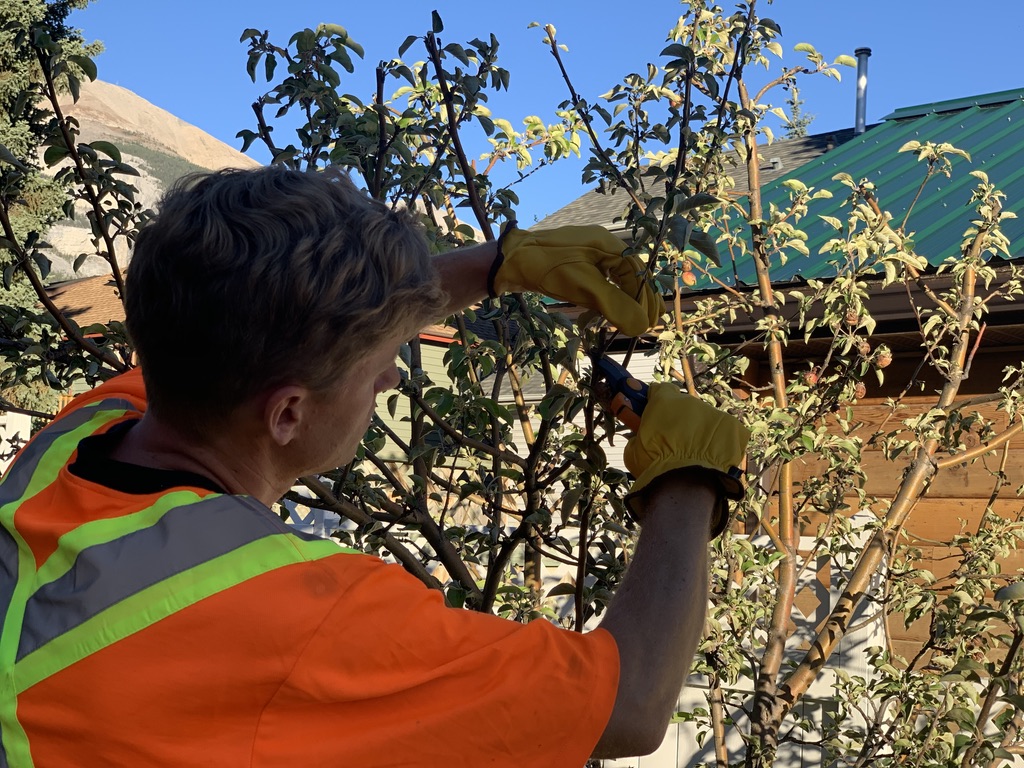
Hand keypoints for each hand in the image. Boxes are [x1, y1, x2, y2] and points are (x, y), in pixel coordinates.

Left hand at [489, 223, 664, 335]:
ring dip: (625, 300)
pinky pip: (599, 281)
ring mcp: (586, 254)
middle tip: (647, 325)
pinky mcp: (574, 265)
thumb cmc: (545, 267)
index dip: (645, 299)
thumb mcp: (583, 286)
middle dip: (639, 300)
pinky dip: (607, 297)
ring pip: (614, 279)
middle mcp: (600, 246)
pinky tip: (609, 312)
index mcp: (607, 244)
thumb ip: (614, 304)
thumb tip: (640, 326)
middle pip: (629, 275)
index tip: (649, 323)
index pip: (636, 272)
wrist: (507, 260)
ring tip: (633, 321)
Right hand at [623, 383, 749, 536]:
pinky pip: (722, 430)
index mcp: (663, 401)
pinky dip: (716, 440)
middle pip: (682, 405)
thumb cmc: (655, 465)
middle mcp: (689, 402)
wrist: (687, 483)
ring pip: (702, 418)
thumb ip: (638, 434)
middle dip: (676, 418)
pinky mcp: (731, 427)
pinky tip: (708, 457)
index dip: (655, 402)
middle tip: (670, 441)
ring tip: (691, 454)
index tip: (652, 415)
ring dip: (696, 430)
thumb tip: (639, 435)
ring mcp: (712, 413)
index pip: (659, 390)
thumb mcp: (633, 450)